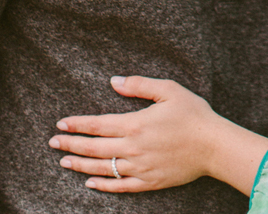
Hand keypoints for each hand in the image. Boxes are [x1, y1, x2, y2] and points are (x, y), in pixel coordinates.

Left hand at [49, 76, 222, 192]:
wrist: (214, 146)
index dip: (77, 124)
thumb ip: (139, 85)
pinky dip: (102, 185)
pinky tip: (90, 182)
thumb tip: (114, 81)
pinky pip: (119, 186)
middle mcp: (133, 148)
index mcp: (136, 124)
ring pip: (102, 168)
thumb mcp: (169, 90)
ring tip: (64, 161)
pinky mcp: (148, 182)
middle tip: (53, 142)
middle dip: (71, 144)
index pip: (98, 125)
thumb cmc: (193, 114)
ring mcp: (139, 168)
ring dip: (80, 164)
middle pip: (94, 148)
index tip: (60, 123)